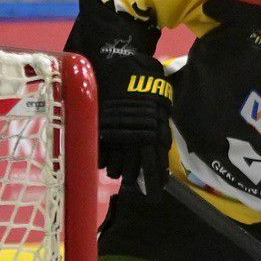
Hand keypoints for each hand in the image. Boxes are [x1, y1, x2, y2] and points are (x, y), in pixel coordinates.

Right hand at [99, 65, 173, 196]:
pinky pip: (99, 153)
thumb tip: (159, 146)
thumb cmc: (146, 81)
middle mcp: (136, 139)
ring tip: (116, 171)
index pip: (155, 168)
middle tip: (130, 188)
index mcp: (156, 135)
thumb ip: (159, 128)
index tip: (153, 197)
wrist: (122, 63)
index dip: (154, 183)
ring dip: (115, 170)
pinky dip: (101, 159)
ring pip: (114, 166)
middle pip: (133, 171)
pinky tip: (101, 161)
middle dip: (131, 181)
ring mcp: (116, 134)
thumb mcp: (161, 107)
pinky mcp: (99, 128)